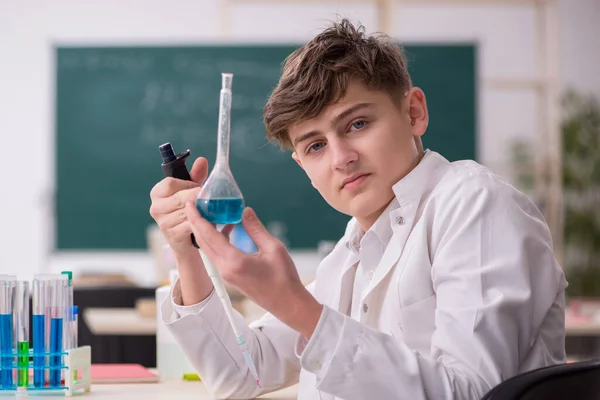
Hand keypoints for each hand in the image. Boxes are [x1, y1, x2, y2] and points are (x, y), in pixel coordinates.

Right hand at [149, 157, 209, 254]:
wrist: (187, 239)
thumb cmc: (188, 210)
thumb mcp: (191, 190)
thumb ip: (196, 176)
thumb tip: (202, 160)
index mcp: (157, 193)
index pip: (170, 183)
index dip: (187, 185)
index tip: (197, 188)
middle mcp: (155, 208)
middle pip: (180, 198)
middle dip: (197, 198)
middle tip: (208, 199)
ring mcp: (162, 223)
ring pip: (187, 212)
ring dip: (201, 211)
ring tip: (210, 211)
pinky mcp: (172, 235)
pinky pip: (191, 225)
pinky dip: (201, 223)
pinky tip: (206, 222)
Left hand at [185, 202, 322, 337]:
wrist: (287, 303)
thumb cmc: (284, 278)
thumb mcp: (274, 248)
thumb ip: (256, 228)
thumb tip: (245, 211)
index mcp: (234, 261)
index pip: (208, 236)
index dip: (197, 218)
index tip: (190, 204)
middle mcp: (225, 269)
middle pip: (203, 242)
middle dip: (196, 222)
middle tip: (195, 204)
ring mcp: (226, 274)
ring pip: (208, 248)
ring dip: (205, 231)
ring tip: (210, 213)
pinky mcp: (230, 275)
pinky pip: (217, 254)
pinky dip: (216, 239)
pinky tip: (226, 228)